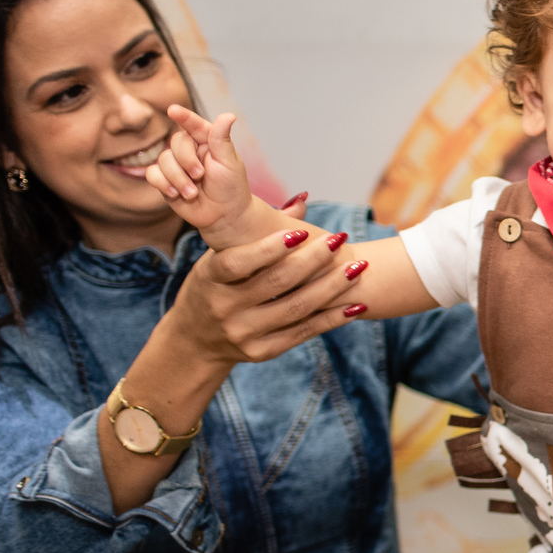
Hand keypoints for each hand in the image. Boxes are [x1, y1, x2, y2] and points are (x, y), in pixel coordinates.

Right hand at [146, 106, 255, 246]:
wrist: (223, 216)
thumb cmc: (231, 187)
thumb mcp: (229, 162)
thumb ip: (222, 139)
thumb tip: (228, 115)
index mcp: (207, 141)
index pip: (194, 125)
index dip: (184, 117)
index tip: (173, 110)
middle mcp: (190, 150)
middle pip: (175, 143)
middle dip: (186, 161)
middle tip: (200, 175)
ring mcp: (176, 165)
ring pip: (163, 160)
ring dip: (178, 179)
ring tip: (193, 193)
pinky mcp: (165, 180)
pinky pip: (152, 174)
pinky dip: (163, 184)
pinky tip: (176, 194)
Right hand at [166, 227, 369, 363]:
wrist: (194, 342)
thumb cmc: (213, 286)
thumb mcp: (219, 258)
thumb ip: (257, 232)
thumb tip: (302, 200)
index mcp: (210, 277)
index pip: (239, 262)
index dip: (270, 248)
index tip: (303, 231)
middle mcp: (224, 307)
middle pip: (276, 282)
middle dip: (313, 259)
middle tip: (340, 240)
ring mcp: (242, 333)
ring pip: (296, 309)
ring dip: (331, 288)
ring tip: (357, 268)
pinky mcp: (261, 352)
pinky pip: (302, 333)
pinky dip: (331, 319)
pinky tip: (355, 305)